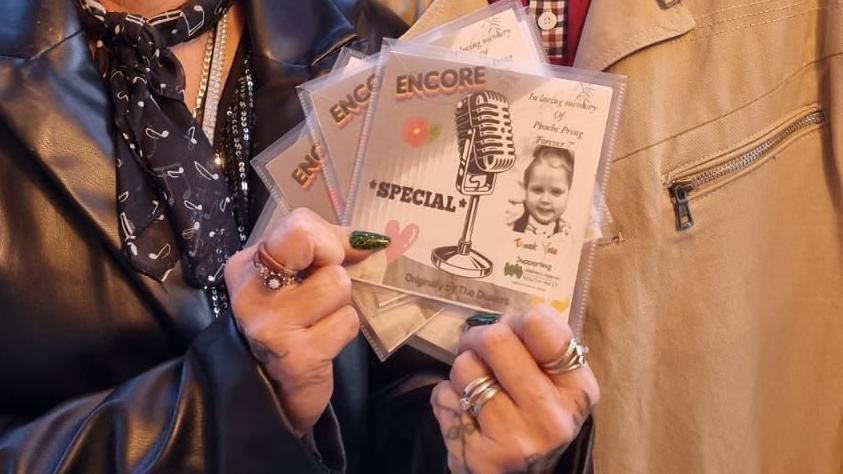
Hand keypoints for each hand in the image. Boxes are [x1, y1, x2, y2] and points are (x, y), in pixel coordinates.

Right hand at [224, 209, 386, 436]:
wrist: (276, 389)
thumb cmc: (293, 324)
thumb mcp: (298, 277)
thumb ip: (329, 247)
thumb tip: (369, 239)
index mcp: (248, 264)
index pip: (298, 225)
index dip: (328, 240)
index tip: (329, 261)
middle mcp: (250, 291)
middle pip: (307, 241)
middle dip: (332, 261)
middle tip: (326, 286)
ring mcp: (270, 325)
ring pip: (337, 284)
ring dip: (341, 303)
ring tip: (322, 319)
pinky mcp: (296, 356)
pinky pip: (346, 321)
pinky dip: (344, 329)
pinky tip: (324, 341)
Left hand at [431, 306, 598, 473]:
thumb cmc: (536, 417)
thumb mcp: (557, 383)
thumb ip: (539, 346)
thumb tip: (503, 317)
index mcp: (577, 389)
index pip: (540, 325)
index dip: (518, 320)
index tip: (513, 331)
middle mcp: (551, 417)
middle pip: (495, 339)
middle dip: (477, 338)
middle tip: (478, 348)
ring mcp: (514, 439)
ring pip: (465, 368)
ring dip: (463, 371)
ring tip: (476, 387)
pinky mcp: (478, 456)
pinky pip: (443, 397)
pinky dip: (448, 398)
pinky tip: (466, 413)